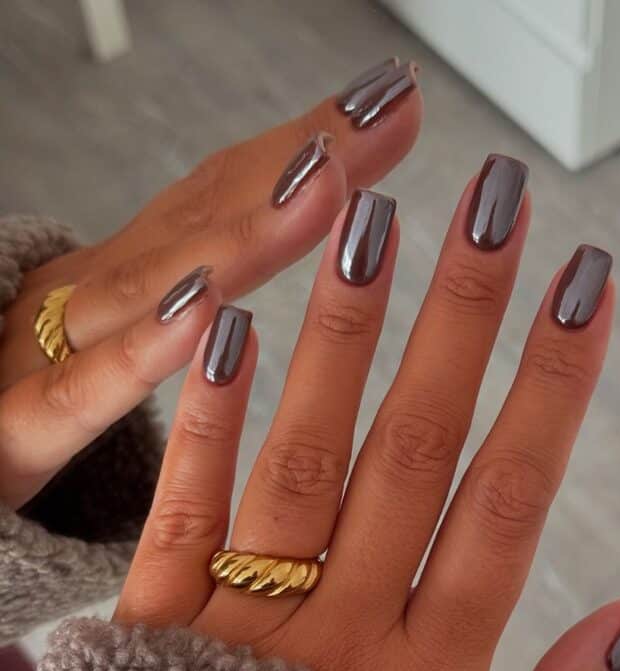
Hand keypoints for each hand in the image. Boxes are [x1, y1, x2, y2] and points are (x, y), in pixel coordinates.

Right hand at [0, 59, 421, 507]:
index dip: (308, 144)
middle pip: (203, 218)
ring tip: (323, 186)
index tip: (392, 102)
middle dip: (298, 163)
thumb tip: (285, 238)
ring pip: (149, 288)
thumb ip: (192, 293)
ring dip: (240, 237)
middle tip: (387, 110)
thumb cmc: (36, 404)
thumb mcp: (123, 339)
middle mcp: (91, 295)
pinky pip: (85, 392)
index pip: (225, 194)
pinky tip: (207, 312)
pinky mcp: (17, 429)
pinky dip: (145, 353)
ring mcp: (49, 352)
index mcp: (127, 279)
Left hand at [116, 158, 619, 670]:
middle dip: (464, 321)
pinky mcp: (152, 632)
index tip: (584, 291)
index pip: (510, 502)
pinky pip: (181, 511)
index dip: (554, 388)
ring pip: (304, 457)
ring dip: (345, 337)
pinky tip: (229, 324)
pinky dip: (204, 417)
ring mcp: (243, 629)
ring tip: (376, 224)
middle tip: (496, 208)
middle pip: (416, 452)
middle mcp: (343, 637)